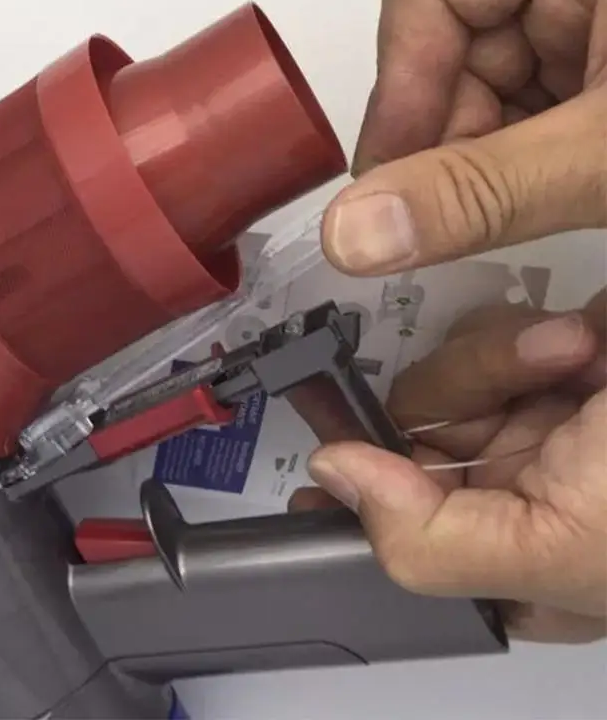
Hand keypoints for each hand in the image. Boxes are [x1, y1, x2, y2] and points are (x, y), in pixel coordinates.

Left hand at [290, 294, 606, 642]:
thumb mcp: (582, 545)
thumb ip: (444, 543)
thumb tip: (338, 486)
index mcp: (535, 565)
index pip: (416, 542)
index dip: (362, 505)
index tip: (323, 458)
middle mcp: (534, 499)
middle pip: (424, 448)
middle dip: (463, 402)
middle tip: (535, 378)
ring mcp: (547, 427)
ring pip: (449, 387)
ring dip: (500, 364)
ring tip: (581, 352)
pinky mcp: (559, 371)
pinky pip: (486, 345)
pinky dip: (520, 338)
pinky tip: (586, 338)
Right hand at [321, 0, 606, 274]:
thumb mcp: (603, 156)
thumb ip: (479, 192)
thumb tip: (345, 237)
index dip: (402, 81)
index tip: (397, 175)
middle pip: (445, 49)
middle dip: (440, 138)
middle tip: (450, 215)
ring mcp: (583, 34)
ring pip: (472, 95)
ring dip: (470, 164)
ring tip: (512, 210)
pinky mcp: (590, 85)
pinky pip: (511, 122)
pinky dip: (504, 173)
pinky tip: (532, 201)